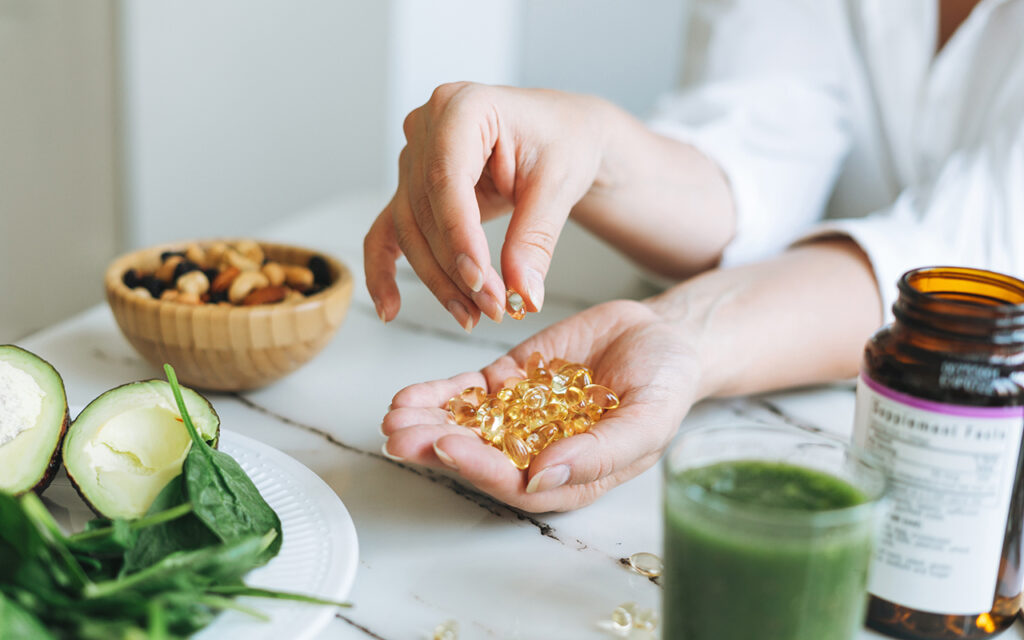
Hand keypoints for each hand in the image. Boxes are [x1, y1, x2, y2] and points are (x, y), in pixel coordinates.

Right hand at [364, 82, 612, 330]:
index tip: (480, 281)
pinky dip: (384, 270)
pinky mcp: (411, 188)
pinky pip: (388, 231)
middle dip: (456, 268)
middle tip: (493, 308)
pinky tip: (391, 308)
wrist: (563, 135)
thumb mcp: (559, 185)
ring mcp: (414, 157)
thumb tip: (523, 294)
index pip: (446, 178)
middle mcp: (426, 126)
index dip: (459, 235)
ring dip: (438, 279)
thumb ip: (535, 238)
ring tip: (473, 315)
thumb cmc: (563, 141)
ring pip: (410, 230)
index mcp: (463, 106)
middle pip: (425, 211)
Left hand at [380, 300, 699, 511]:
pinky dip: (438, 394)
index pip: (516, 483)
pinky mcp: (510, 382)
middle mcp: (538, 452)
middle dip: (436, 447)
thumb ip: (599, 452)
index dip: (480, 468)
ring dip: (427, 423)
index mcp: (570, 475)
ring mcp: (520, 416)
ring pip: (466, 426)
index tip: (448, 448)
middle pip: (479, 457)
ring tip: (394, 417)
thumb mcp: (648, 419)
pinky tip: (408, 396)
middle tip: (400, 437)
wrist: (664, 336)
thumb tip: (543, 479)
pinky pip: (468, 392)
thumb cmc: (667, 385)